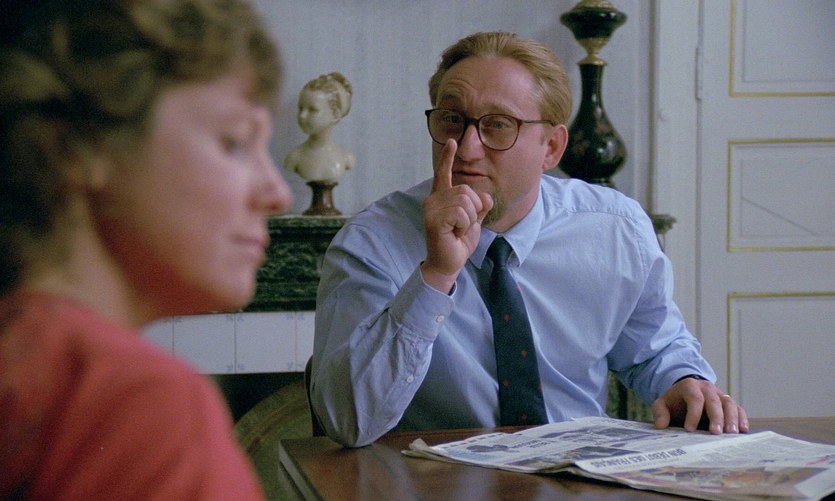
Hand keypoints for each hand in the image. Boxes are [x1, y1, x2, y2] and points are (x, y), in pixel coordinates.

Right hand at [421, 139, 492, 291]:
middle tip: (463, 226)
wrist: (449, 263)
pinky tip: (454, 234)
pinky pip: (461, 213)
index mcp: (441, 197)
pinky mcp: (433, 219)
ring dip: (469, 219)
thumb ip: (480, 206)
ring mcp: (430, 209)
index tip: (452, 141)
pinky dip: (464, 226)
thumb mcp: (474, 221)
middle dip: (474, 209)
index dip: (447, 157)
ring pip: (465, 201)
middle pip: (466, 190)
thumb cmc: (458, 242)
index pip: (444, 173)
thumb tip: (485, 197)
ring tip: (457, 230)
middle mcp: (433, 199)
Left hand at [652, 377, 748, 433]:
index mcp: (689, 386)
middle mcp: (707, 388)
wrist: (685, 391)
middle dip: (716, 417)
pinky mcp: (728, 402)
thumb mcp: (662, 404)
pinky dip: (742, 418)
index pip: (695, 399)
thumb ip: (660, 413)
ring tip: (731, 433)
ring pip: (729, 403)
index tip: (689, 430)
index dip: (693, 414)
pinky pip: (738, 408)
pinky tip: (742, 430)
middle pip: (714, 401)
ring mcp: (719, 394)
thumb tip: (661, 426)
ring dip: (732, 418)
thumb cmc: (674, 401)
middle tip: (716, 433)